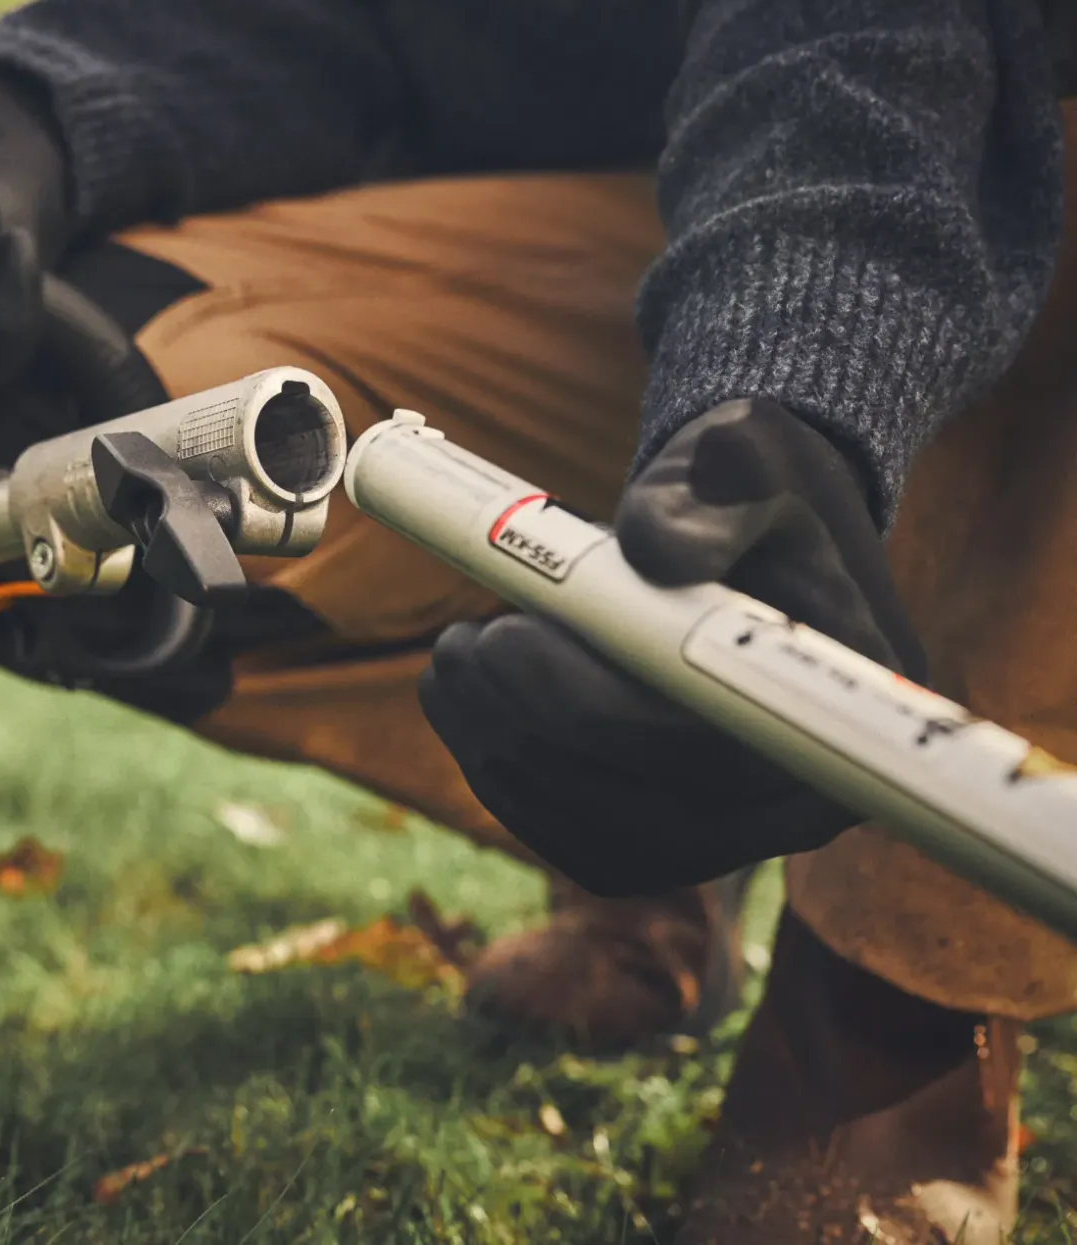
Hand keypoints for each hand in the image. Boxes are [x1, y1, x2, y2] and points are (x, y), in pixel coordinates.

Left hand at [416, 398, 927, 896]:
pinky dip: (499, 776)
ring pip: (593, 836)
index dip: (595, 707)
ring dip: (498, 748)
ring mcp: (731, 839)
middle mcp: (804, 800)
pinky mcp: (659, 849)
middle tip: (459, 640)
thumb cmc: (749, 492)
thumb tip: (654, 549)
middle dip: (525, 720)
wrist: (739, 539)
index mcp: (849, 708)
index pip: (721, 751)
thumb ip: (720, 485)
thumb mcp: (748, 455)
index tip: (504, 634)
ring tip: (455, 655)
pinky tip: (467, 704)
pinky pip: (565, 840)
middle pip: (650, 810)